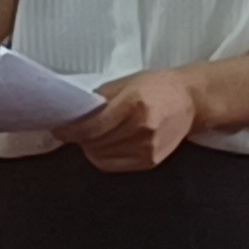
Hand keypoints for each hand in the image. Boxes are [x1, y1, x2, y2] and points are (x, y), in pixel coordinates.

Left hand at [63, 70, 202, 172]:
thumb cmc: (157, 86)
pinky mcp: (151, 161)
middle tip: (75, 130)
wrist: (190, 100)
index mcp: (135, 105)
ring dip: (91, 148)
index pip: (94, 127)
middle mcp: (143, 129)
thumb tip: (77, 115)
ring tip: (92, 136)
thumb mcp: (126, 83)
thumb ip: (101, 99)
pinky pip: (115, 165)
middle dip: (80, 139)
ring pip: (103, 158)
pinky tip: (106, 145)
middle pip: (96, 143)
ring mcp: (148, 148)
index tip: (59, 130)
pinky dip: (104, 157)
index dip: (72, 131)